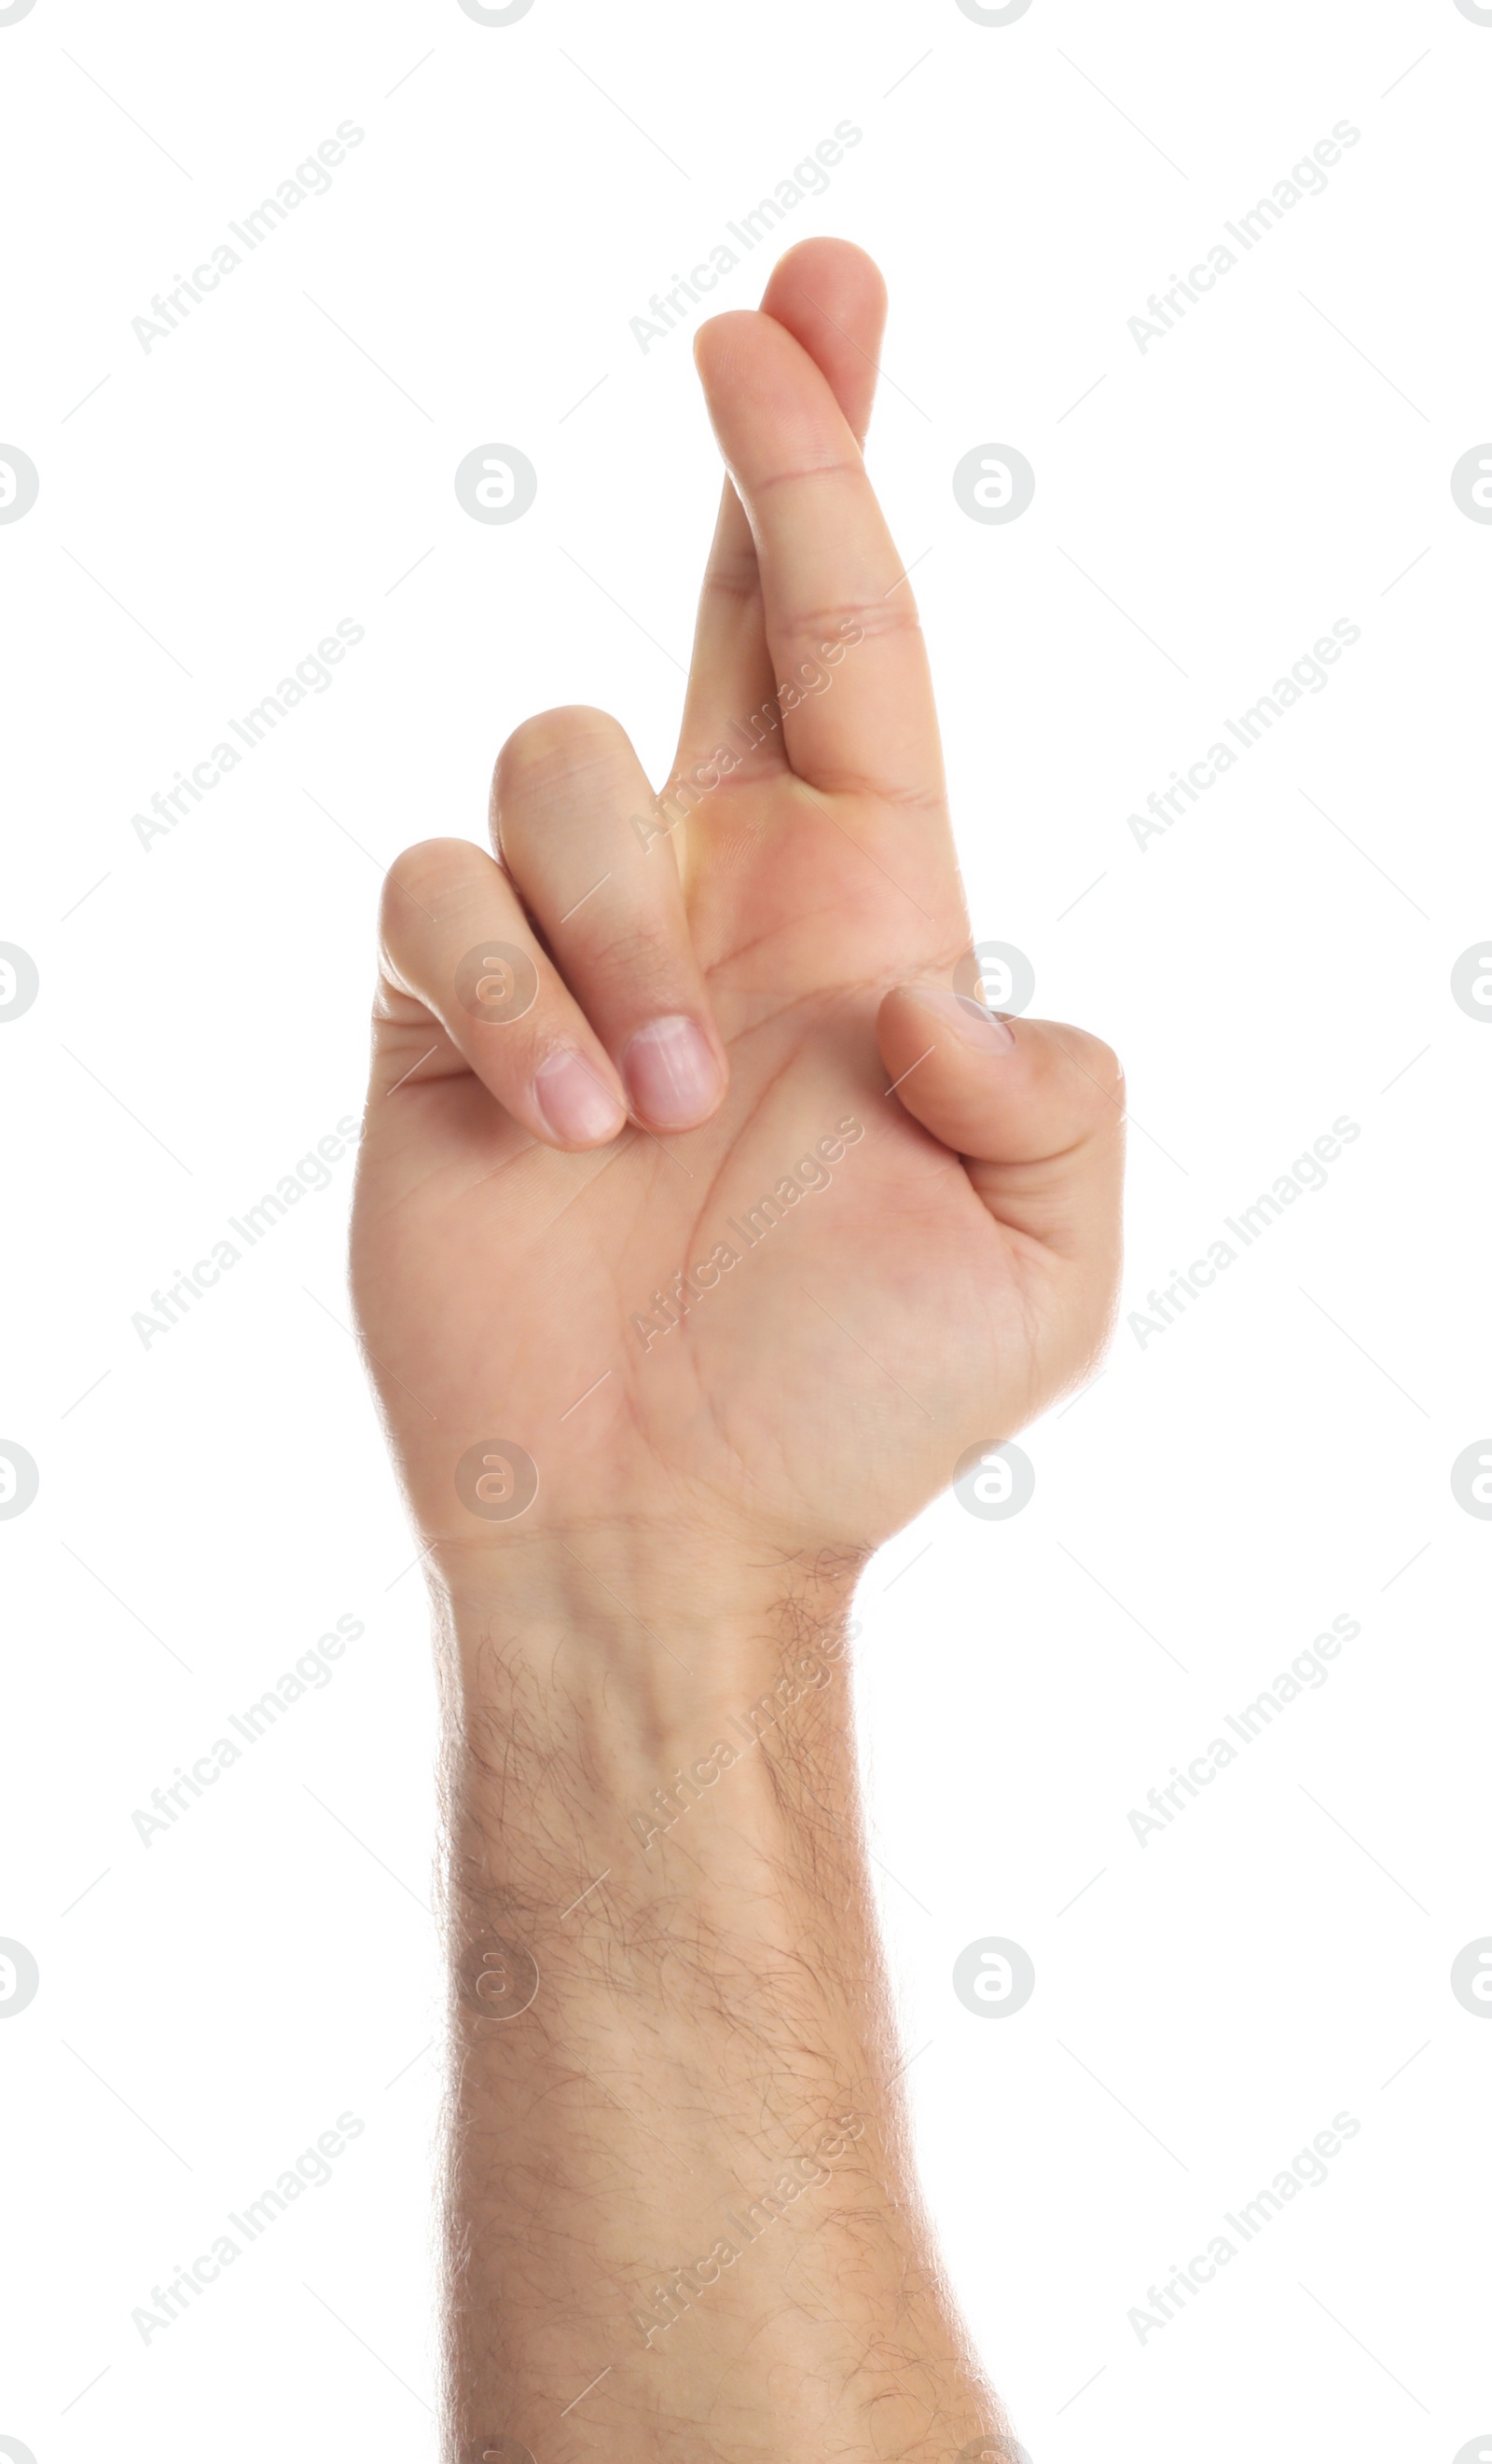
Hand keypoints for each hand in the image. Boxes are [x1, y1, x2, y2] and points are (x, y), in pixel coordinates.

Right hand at [350, 240, 1122, 1609]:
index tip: (811, 322)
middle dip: (755, 456)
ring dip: (622, 935)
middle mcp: (719, 895)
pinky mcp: (438, 1009)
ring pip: (557, 767)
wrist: (661, 1523)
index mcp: (864, 912)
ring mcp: (571, 944)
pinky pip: (435, 897)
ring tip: (661, 1117)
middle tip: (761, 320)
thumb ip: (1064, 1090)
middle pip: (706, 612)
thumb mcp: (1045, 1257)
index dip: (831, 479)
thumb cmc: (853, 1407)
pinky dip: (510, 1002)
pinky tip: (568, 1128)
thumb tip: (933, 987)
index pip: (852, 647)